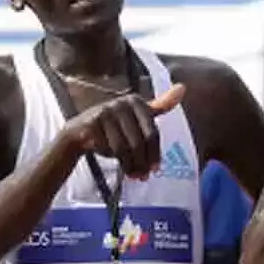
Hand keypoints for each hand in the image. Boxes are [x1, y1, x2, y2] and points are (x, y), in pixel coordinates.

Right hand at [61, 83, 185, 179]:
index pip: (152, 133)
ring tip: (133, 175)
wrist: (80, 132)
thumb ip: (160, 105)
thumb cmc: (114, 127)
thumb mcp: (138, 116)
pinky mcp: (92, 122)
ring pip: (124, 148)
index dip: (155, 154)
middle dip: (142, 162)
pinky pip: (108, 148)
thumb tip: (183, 87)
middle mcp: (122, 103)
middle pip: (139, 142)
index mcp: (136, 101)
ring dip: (130, 166)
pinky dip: (113, 160)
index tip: (156, 169)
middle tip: (143, 177)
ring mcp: (106, 111)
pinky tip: (117, 164)